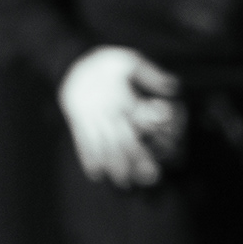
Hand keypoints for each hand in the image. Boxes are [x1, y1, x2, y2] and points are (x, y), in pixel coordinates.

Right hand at [60, 45, 183, 188]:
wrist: (68, 62)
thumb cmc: (104, 63)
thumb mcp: (130, 61)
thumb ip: (152, 75)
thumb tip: (174, 87)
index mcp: (119, 97)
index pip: (136, 120)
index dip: (150, 133)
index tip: (163, 148)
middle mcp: (104, 112)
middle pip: (120, 139)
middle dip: (135, 159)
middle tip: (149, 177)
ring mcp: (89, 120)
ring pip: (101, 146)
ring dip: (113, 166)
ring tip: (122, 182)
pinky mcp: (78, 124)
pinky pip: (82, 143)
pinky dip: (88, 159)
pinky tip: (96, 174)